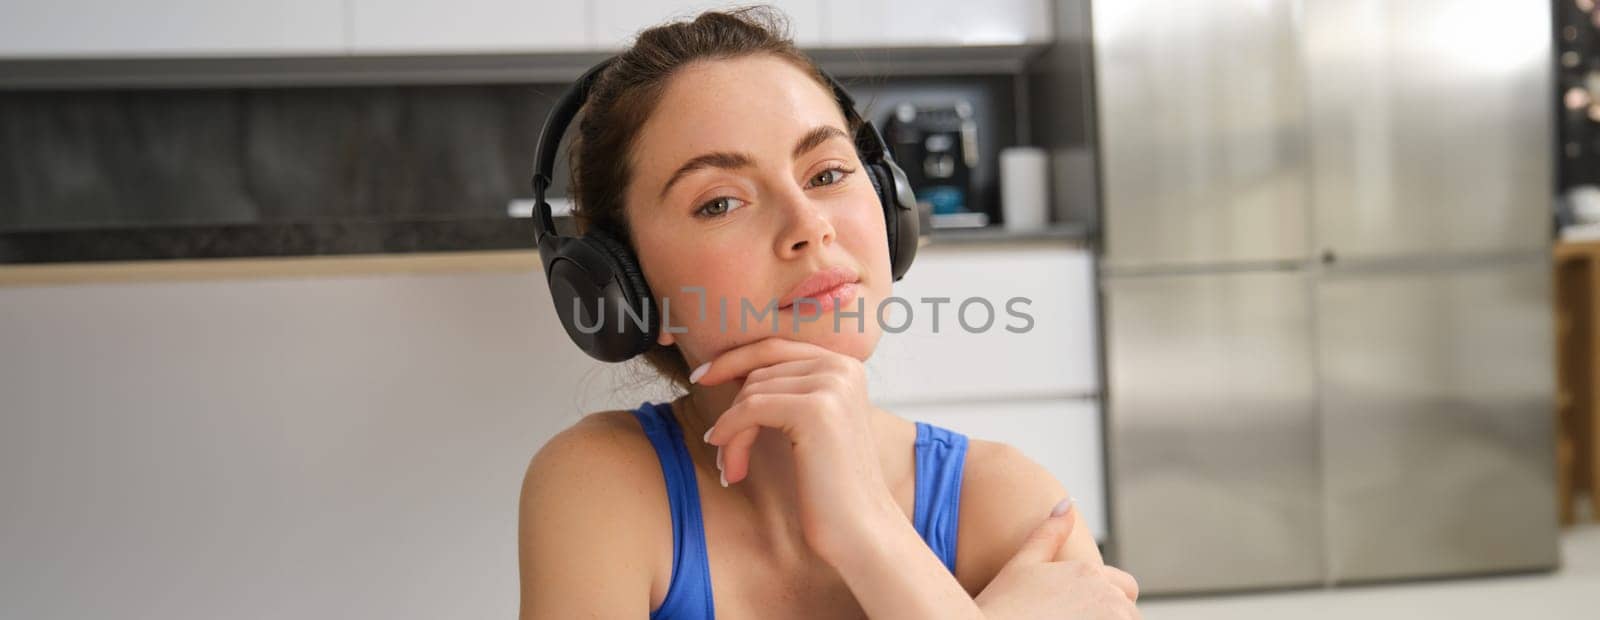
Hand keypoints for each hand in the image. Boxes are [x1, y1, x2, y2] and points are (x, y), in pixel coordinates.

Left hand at [695, 337, 901, 564]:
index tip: (701, 376)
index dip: (734, 358)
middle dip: (733, 411)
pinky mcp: (816, 409)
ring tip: (733, 468)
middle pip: (759, 372)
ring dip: (732, 434)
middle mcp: (842, 367)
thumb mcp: (812, 425)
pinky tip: (733, 467)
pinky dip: (732, 435)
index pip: (775, 347)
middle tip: (719, 448)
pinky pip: (750, 410)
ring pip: (751, 394)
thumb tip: (729, 369)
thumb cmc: (831, 485)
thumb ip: (787, 390)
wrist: (860, 529)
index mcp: (845, 365)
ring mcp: (831, 385)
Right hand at [975, 500, 1140, 619]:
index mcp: (1089, 572)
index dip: (1108, 600)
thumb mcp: (1022, 563)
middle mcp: (1107, 596)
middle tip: (1069, 618)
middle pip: (1127, 612)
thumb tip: (1067, 502)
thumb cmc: (1000, 606)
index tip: (1085, 610)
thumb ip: (1049, 532)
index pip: (1126, 588)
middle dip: (1106, 614)